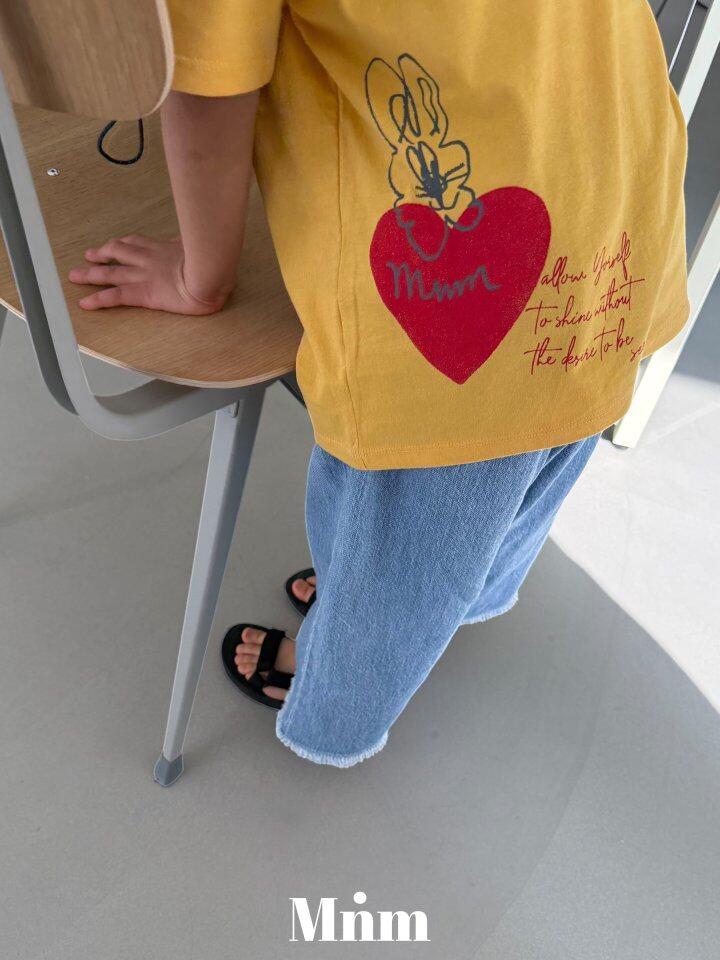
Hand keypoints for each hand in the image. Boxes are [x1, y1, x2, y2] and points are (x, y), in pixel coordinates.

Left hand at [68, 235, 232, 313]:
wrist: (209, 274)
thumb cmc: (212, 263)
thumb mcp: (202, 249)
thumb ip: (195, 246)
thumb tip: (201, 241)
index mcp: (163, 249)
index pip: (138, 243)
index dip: (123, 243)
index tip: (114, 244)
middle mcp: (148, 260)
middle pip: (117, 253)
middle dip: (100, 254)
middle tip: (88, 256)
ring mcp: (143, 276)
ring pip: (110, 272)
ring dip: (91, 274)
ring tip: (76, 275)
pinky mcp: (143, 293)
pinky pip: (115, 296)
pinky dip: (98, 299)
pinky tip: (85, 303)